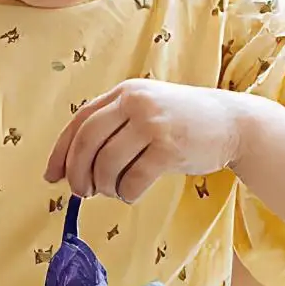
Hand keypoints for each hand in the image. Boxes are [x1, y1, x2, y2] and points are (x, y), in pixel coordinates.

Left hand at [44, 79, 250, 201]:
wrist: (232, 123)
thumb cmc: (183, 123)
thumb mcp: (146, 111)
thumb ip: (113, 127)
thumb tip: (71, 166)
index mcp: (125, 92)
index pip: (80, 122)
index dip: (61, 152)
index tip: (52, 177)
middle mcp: (135, 102)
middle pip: (87, 143)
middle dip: (77, 173)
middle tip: (81, 193)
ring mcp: (152, 124)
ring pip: (107, 164)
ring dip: (104, 186)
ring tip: (113, 191)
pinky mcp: (169, 148)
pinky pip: (132, 180)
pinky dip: (127, 193)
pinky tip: (133, 193)